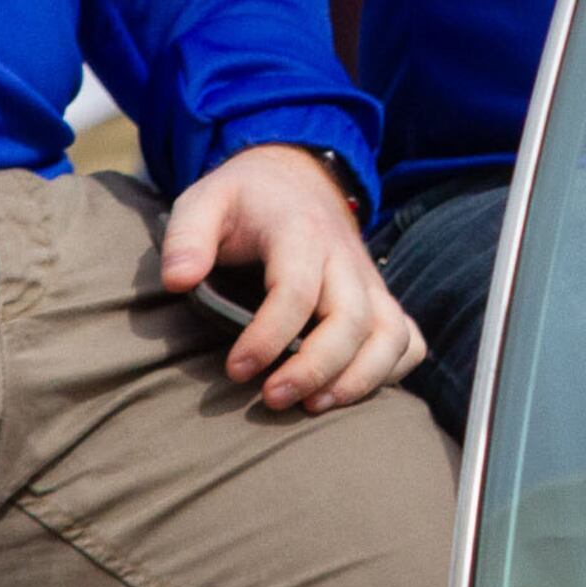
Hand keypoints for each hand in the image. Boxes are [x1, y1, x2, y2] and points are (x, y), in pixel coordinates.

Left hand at [159, 142, 420, 413]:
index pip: (296, 289)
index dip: (267, 337)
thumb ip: (186, 237)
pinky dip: (391, 371)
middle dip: (315, 368)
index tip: (235, 369)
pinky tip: (348, 390)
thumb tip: (178, 282)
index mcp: (300, 231)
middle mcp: (344, 257)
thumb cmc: (245, 202)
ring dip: (359, 378)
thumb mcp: (204, 201)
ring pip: (390, 334)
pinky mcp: (379, 299)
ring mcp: (368, 280)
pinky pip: (408, 340)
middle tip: (272, 399)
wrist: (295, 180)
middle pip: (352, 319)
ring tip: (313, 406)